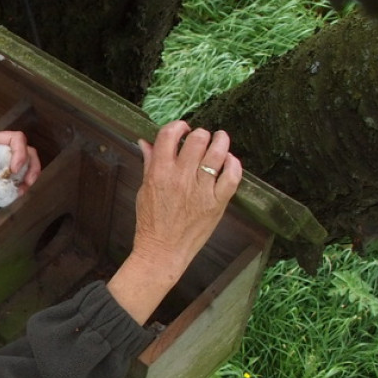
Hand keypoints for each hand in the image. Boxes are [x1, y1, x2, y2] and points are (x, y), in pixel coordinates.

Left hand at [0, 131, 41, 201]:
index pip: (16, 140)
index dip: (20, 153)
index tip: (14, 169)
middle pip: (26, 155)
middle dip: (31, 169)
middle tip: (27, 183)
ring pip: (19, 174)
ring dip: (21, 184)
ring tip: (15, 194)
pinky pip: (5, 188)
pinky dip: (5, 195)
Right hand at [107, 121, 241, 322]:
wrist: (162, 251)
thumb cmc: (150, 222)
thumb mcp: (144, 189)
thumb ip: (149, 163)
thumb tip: (146, 142)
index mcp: (159, 173)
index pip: (170, 135)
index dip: (179, 126)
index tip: (182, 129)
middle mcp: (181, 178)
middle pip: (198, 139)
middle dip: (200, 134)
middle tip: (200, 140)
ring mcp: (201, 190)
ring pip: (217, 153)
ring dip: (221, 141)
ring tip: (220, 140)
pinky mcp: (217, 202)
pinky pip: (232, 176)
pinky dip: (233, 164)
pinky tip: (229, 160)